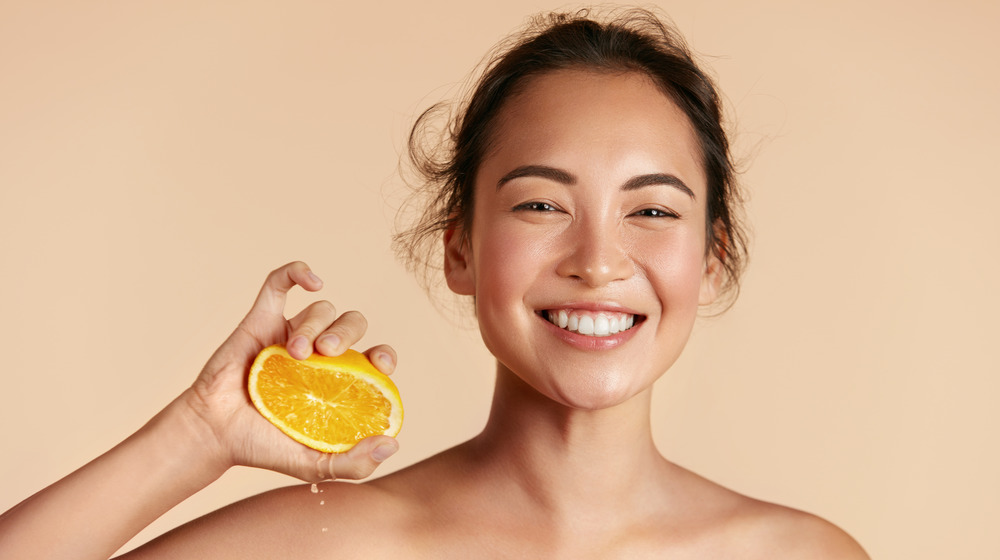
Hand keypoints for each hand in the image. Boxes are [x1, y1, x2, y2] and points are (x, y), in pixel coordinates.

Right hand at [180, 261, 398, 481]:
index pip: (376, 357)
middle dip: (347, 333)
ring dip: (315, 324)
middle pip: (352, 324)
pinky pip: (280, 283)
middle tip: (327, 354)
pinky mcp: (262, 319)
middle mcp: (321, 353)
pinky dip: (297, 272)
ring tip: (294, 353)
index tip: (379, 364)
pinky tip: (313, 281)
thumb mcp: (315, 465)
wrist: (215, 433)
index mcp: (340, 380)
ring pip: (321, 309)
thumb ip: (354, 464)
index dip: (385, 354)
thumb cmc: (265, 446)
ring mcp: (292, 333)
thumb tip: (392, 443)